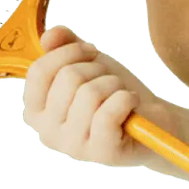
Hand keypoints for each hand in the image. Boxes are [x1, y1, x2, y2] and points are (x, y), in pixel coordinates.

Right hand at [21, 25, 167, 171]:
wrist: (152, 119)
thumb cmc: (114, 91)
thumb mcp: (89, 63)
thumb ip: (66, 45)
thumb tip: (49, 35)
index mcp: (37, 111)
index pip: (38, 71)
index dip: (69, 52)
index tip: (90, 55)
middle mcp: (48, 132)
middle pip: (68, 77)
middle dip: (98, 70)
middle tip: (110, 82)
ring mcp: (73, 146)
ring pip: (90, 93)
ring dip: (115, 85)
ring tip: (120, 95)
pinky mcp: (101, 152)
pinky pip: (109, 113)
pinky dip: (127, 99)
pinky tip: (131, 105)